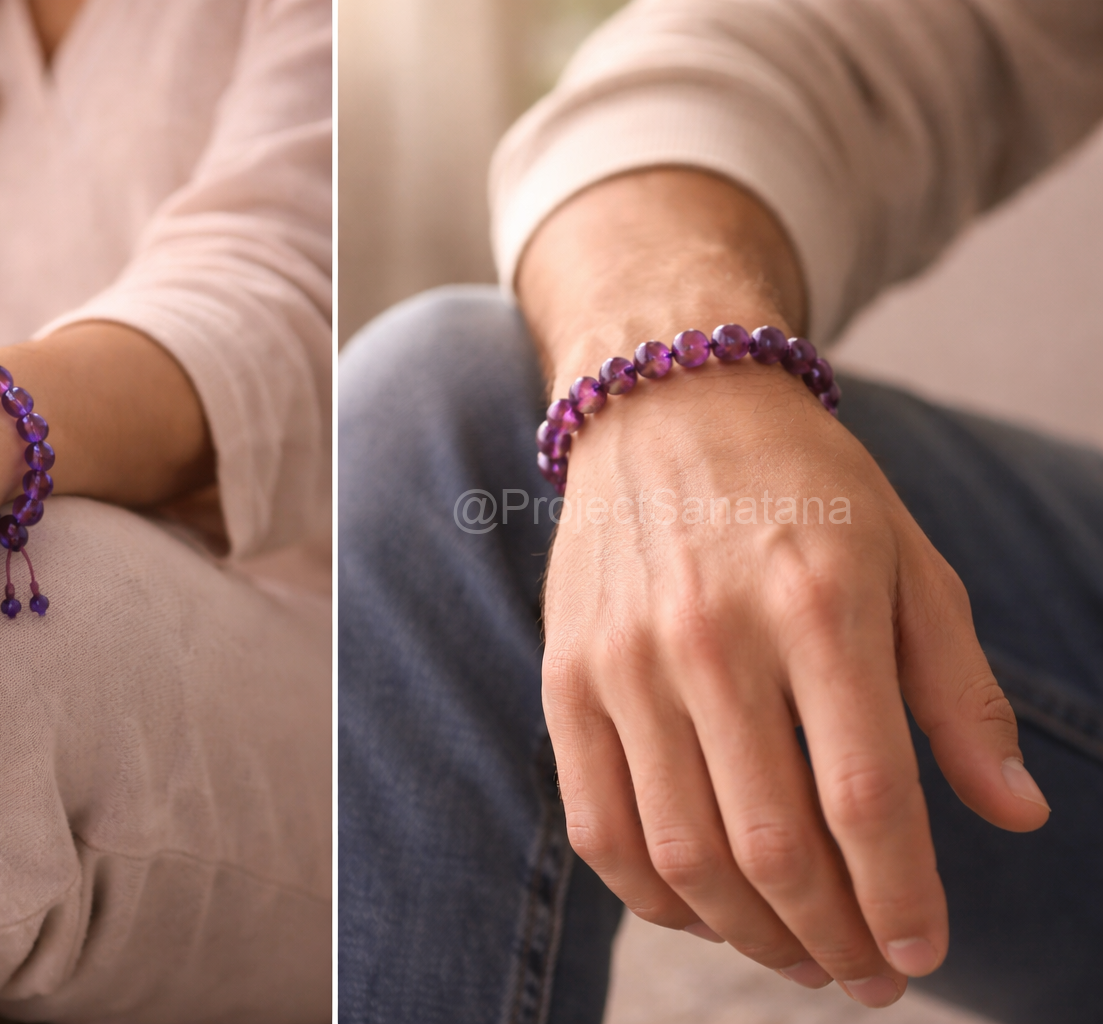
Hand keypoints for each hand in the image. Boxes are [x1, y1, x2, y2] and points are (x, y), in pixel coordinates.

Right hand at [519, 171, 1049, 1006]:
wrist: (666, 408)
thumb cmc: (805, 488)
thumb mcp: (911, 563)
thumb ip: (962, 693)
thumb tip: (1017, 816)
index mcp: (818, 601)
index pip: (864, 795)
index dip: (900, 898)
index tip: (923, 954)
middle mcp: (711, 634)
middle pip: (770, 844)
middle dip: (830, 939)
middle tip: (866, 976)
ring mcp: (625, 659)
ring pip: (681, 852)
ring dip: (748, 935)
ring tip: (797, 956)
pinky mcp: (567, 676)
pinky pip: (598, 824)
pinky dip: (654, 895)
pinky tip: (705, 911)